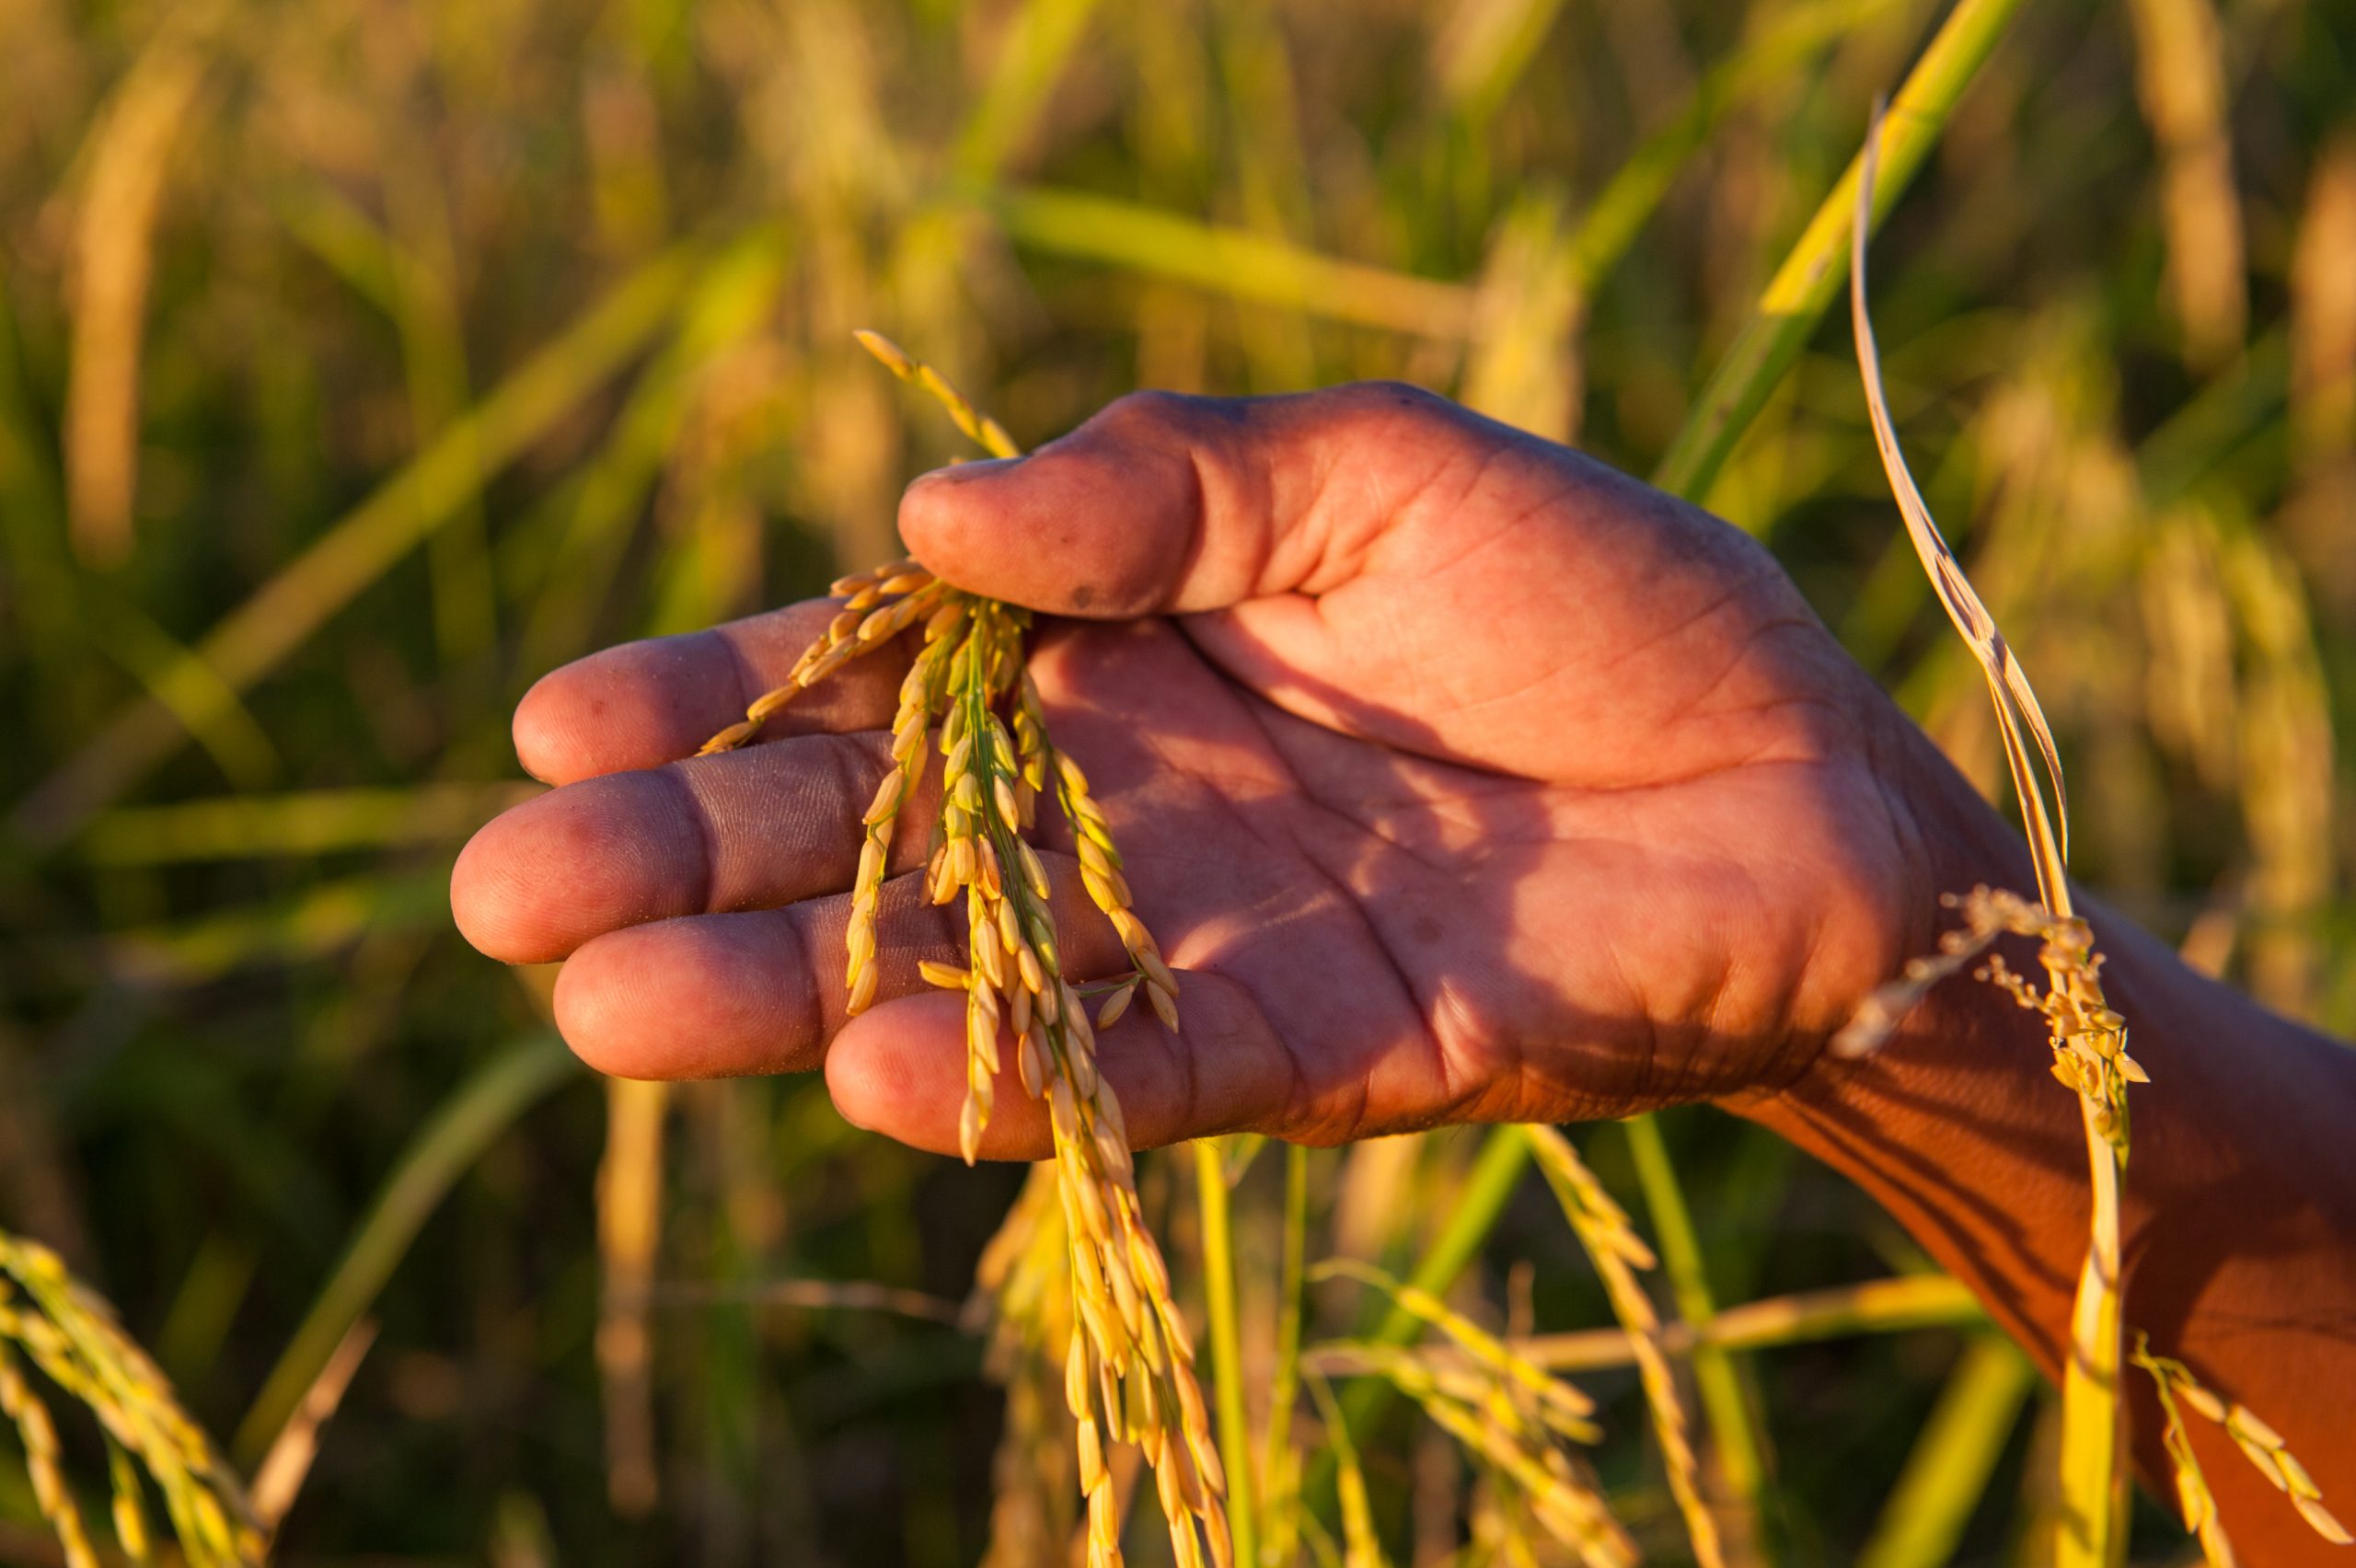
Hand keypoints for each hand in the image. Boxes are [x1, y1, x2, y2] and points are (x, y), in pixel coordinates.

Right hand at [452, 384, 1934, 1157]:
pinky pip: (1130, 1066)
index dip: (720, 699)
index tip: (558, 718)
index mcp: (1119, 646)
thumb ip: (1162, 479)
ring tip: (608, 1011)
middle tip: (499, 897)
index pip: (873, 677)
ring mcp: (1195, 934)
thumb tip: (932, 516)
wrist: (1803, 776)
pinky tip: (870, 1068)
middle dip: (684, 866)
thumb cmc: (1597, 597)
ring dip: (781, 994)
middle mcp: (1123, 801)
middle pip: (867, 839)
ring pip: (956, 971)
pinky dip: (1008, 1075)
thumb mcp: (1371, 469)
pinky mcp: (1302, 1047)